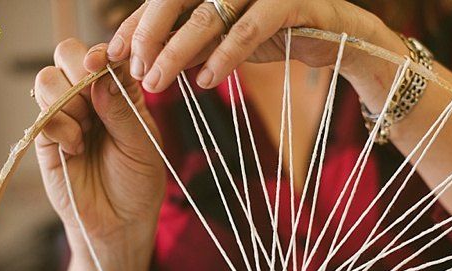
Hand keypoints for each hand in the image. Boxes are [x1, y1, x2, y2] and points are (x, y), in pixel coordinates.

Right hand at [33, 38, 165, 256]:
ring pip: (48, 79)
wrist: (119, 223)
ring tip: (85, 135)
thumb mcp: (143, 146)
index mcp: (123, 94)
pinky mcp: (46, 136)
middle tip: (93, 101)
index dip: (102, 53)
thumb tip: (100, 76)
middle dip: (78, 70)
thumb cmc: (139, 184)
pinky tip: (75, 149)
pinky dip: (58, 126)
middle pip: (69, 54)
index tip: (101, 64)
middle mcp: (92, 98)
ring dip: (67, 101)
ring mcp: (67, 115)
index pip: (107, 56)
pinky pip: (41, 113)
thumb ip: (123, 111)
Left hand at [105, 0, 396, 92]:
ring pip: (207, 15)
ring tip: (158, 82)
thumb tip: (146, 61)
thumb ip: (193, 44)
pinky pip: (248, 30)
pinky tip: (205, 82)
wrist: (338, 35)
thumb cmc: (278, 32)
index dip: (136, 25)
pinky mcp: (288, 1)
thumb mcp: (228, 40)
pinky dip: (224, 57)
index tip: (113, 56)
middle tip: (133, 70)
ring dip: (179, 51)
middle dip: (149, 34)